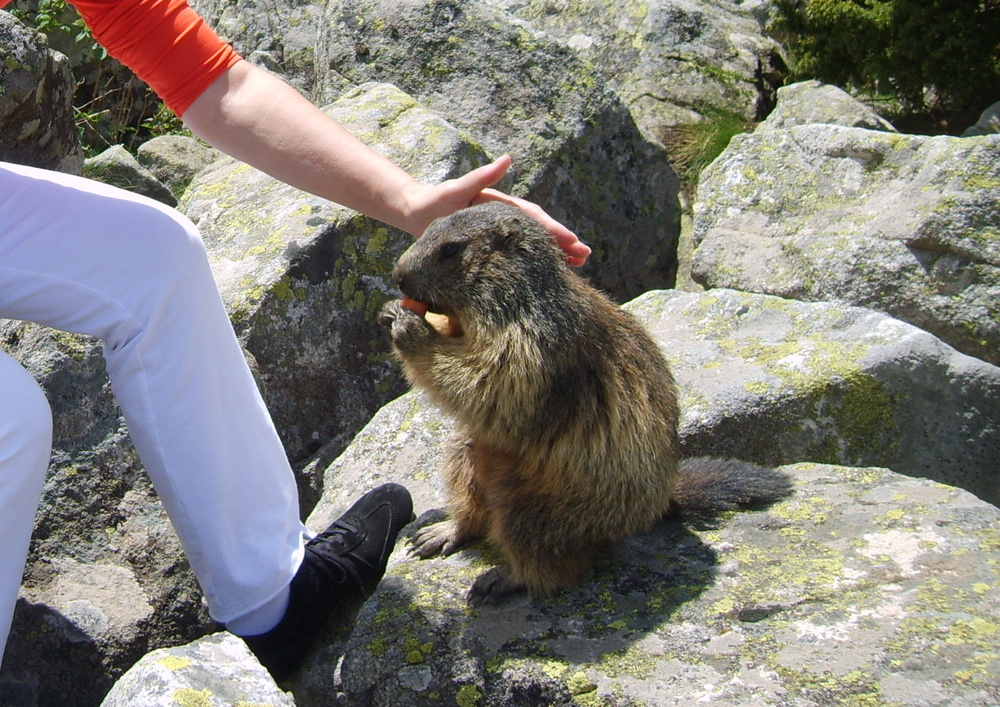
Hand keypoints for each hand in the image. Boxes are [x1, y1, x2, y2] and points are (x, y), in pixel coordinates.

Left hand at [403, 155, 590, 266]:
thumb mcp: (457, 189)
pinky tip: (550, 269)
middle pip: (540, 229)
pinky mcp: (493, 244)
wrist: (417, 212)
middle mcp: (504, 216)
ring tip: (578, 265)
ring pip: (534, 241)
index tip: (571, 240)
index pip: (533, 216)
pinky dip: (537, 258)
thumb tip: (508, 158)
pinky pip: (520, 250)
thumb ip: (482, 176)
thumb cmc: (435, 201)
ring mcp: (500, 231)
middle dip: (564, 242)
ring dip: (556, 252)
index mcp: (501, 205)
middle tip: (585, 256)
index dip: (553, 229)